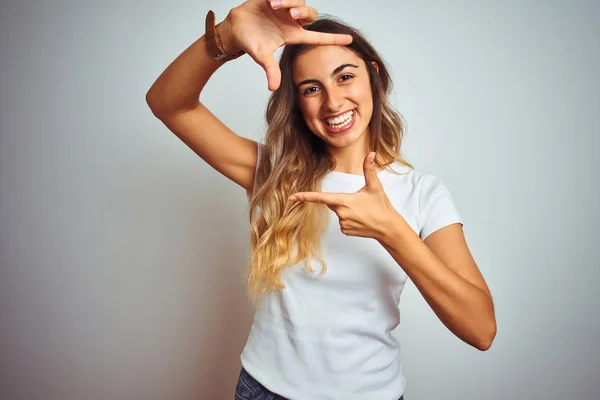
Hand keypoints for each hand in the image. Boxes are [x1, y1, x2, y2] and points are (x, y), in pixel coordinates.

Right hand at [218, 0, 352, 90]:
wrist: (235, 28)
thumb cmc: (251, 42)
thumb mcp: (261, 56)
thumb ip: (270, 69)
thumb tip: (273, 87)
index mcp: (292, 35)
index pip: (317, 37)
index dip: (333, 39)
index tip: (350, 39)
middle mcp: (292, 21)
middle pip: (311, 14)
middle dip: (303, 12)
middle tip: (290, 15)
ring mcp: (284, 8)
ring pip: (299, 1)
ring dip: (289, 1)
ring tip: (274, 5)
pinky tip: (271, 1)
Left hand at [290, 152, 399, 240]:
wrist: (387, 227)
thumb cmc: (381, 206)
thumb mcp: (374, 186)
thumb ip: (369, 169)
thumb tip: (371, 153)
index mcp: (345, 201)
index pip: (321, 198)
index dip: (305, 197)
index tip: (293, 197)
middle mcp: (341, 214)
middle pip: (332, 202)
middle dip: (342, 199)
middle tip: (359, 201)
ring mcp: (343, 224)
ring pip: (338, 212)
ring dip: (346, 209)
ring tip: (363, 211)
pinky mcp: (345, 231)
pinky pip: (342, 221)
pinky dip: (349, 218)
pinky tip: (361, 219)